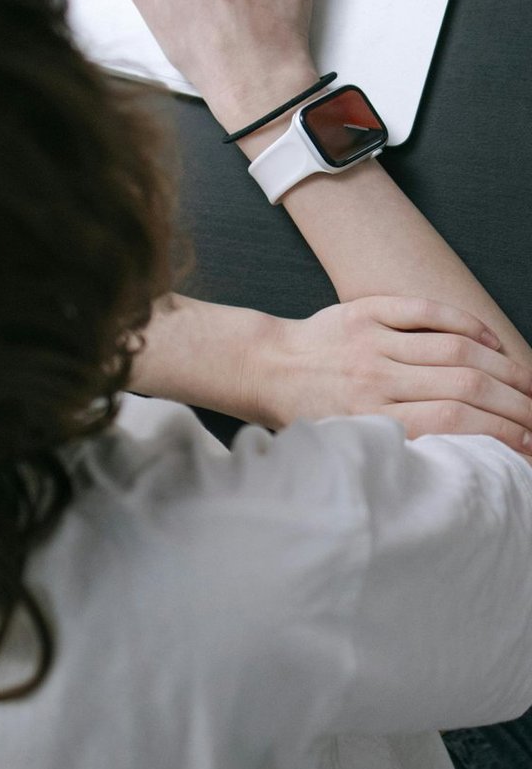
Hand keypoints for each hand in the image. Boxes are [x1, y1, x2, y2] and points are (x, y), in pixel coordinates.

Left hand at [245, 295, 531, 458]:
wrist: (264, 366)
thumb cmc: (305, 414)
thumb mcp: (344, 442)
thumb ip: (393, 446)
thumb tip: (455, 457)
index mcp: (370, 418)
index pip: (453, 422)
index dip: (499, 433)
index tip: (526, 445)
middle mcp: (375, 378)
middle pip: (465, 385)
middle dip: (512, 403)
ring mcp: (373, 340)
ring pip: (455, 348)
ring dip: (501, 366)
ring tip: (527, 384)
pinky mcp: (367, 311)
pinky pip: (426, 311)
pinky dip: (465, 322)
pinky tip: (491, 340)